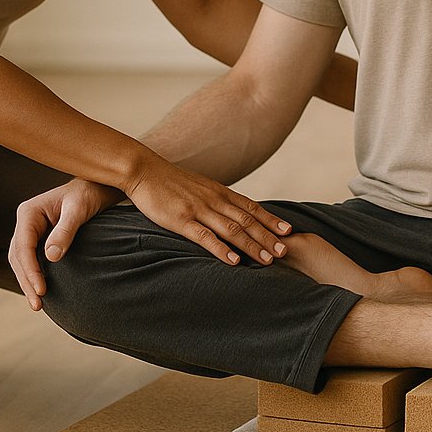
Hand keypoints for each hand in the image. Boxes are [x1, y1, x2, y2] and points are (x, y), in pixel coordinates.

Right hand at [9, 178, 120, 310]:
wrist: (96, 189)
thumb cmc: (88, 195)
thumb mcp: (79, 210)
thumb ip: (65, 231)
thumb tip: (51, 257)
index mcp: (28, 212)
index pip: (22, 246)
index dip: (30, 270)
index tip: (41, 290)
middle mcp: (25, 222)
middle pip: (18, 257)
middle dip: (26, 281)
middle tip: (37, 305)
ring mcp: (30, 231)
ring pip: (21, 261)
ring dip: (28, 282)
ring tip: (38, 304)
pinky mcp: (39, 239)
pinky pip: (31, 260)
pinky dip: (34, 276)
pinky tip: (41, 291)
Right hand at [122, 156, 291, 267]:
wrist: (144, 170)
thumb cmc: (169, 182)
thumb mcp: (198, 187)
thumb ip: (214, 199)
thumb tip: (230, 212)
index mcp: (219, 192)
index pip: (251, 207)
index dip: (270, 220)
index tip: (288, 231)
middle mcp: (214, 200)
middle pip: (247, 220)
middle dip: (268, 237)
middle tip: (285, 252)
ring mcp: (199, 209)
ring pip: (232, 230)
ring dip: (252, 245)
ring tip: (267, 260)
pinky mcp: (182, 220)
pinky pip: (205, 237)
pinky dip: (221, 249)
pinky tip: (233, 261)